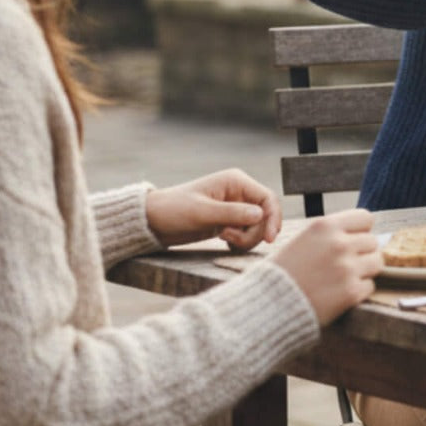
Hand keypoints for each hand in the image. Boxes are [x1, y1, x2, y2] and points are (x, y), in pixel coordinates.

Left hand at [145, 170, 280, 250]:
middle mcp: (239, 193)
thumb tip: (261, 215)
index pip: (268, 198)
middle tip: (228, 240)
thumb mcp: (202, 213)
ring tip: (222, 239)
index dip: (273, 218)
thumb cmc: (173, 211)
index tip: (270, 239)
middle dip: (253, 232)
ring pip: (257, 227)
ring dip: (245, 238)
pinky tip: (224, 243)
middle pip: (265, 216)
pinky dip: (240, 242)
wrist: (152, 221)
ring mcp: (235, 208)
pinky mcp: (230, 221)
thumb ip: (232, 213)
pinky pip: (247, 233)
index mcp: (236, 182)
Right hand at [269, 209, 382, 324]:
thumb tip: (364, 232)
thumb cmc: (282, 273)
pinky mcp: (351, 292)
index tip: (354, 241)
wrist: (266, 306)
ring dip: (364, 271)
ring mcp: (347, 268)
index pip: (366, 218)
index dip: (361, 230)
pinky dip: (358, 291)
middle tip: (343, 265)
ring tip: (343, 279)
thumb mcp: (303, 240)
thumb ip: (331, 234)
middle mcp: (339, 244)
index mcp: (325, 226)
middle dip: (362, 253)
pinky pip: (370, 286)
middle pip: (373, 242)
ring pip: (377, 262)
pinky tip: (338, 294)